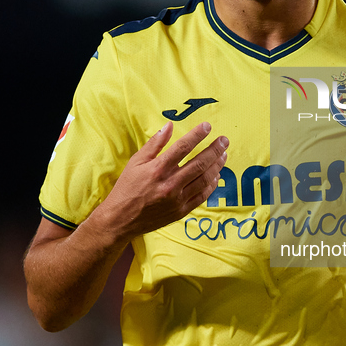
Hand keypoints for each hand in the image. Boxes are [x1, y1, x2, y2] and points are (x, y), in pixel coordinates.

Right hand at [101, 121, 227, 241]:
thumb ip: (154, 143)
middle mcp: (170, 184)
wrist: (120, 220)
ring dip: (217, 166)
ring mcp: (177, 199)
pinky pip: (202, 196)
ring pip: (204, 180)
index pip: (183, 147)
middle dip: (215, 150)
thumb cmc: (127, 188)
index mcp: (158, 169)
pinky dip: (211, 185)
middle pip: (199, 163)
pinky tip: (216, 176)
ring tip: (223, 155)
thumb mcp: (136, 162)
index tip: (208, 126)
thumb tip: (169, 125)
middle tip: (225, 140)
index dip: (197, 135)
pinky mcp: (181, 211)